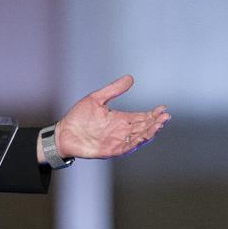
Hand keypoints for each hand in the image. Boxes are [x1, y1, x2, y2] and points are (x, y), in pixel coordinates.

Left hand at [47, 75, 169, 160]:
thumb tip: (129, 78)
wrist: (62, 134)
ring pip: (139, 137)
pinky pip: (128, 146)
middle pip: (143, 126)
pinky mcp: (111, 149)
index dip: (153, 113)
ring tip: (160, 123)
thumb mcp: (96, 99)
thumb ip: (113, 90)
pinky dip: (138, 141)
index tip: (163, 108)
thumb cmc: (77, 118)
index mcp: (119, 119)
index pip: (141, 117)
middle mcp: (121, 130)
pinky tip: (146, 135)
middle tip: (165, 116)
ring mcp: (117, 140)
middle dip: (155, 122)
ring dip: (150, 131)